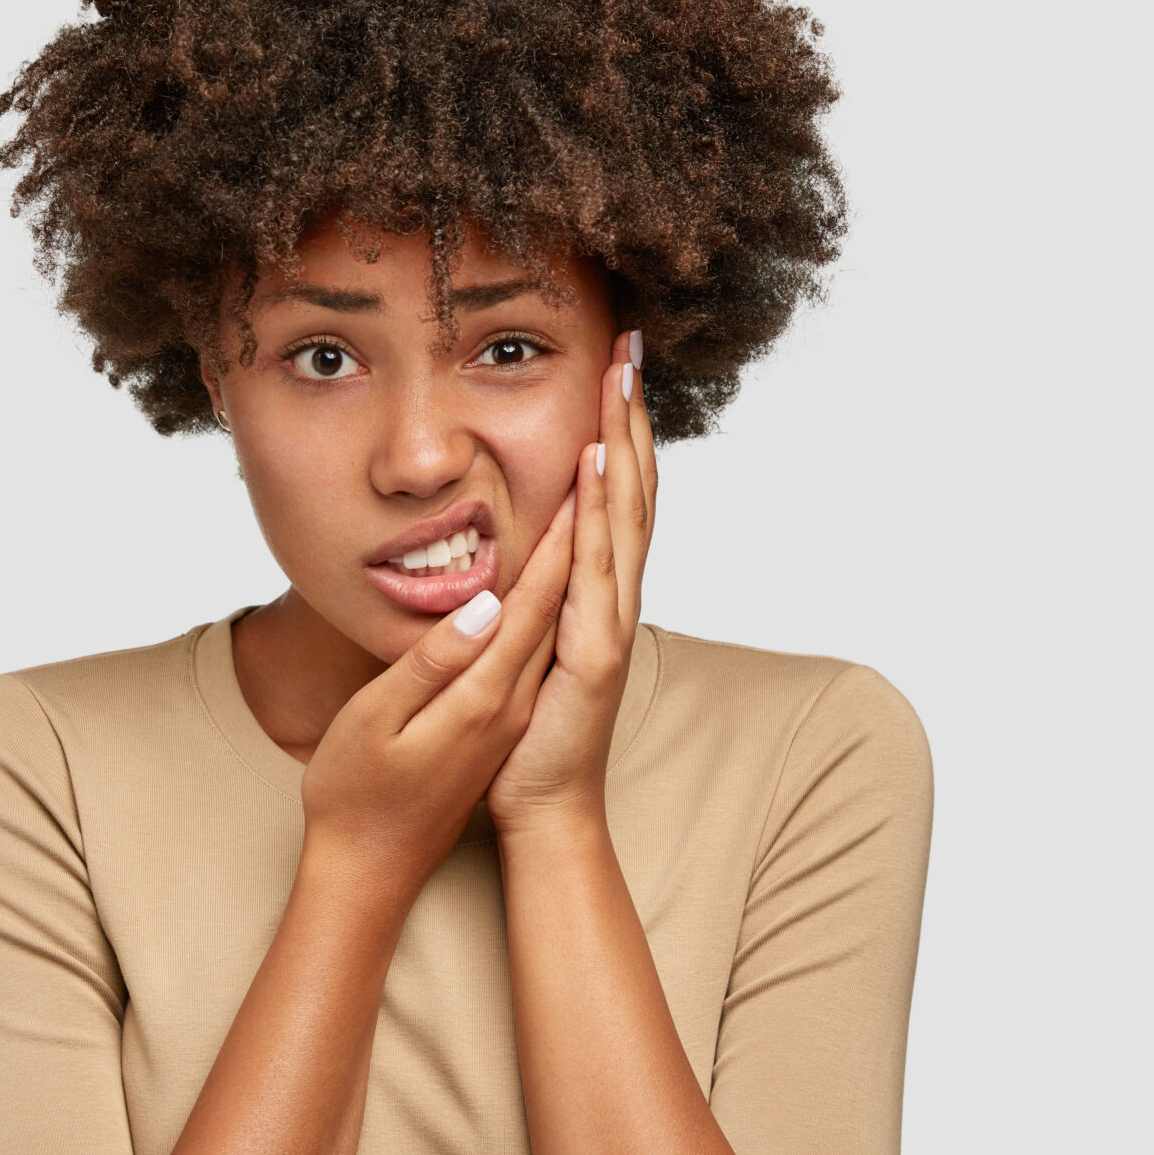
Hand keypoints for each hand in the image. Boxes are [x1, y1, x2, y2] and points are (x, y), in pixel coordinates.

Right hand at [300, 492, 577, 900]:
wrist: (373, 871)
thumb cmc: (356, 796)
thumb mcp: (379, 728)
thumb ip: (433, 664)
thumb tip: (483, 608)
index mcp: (486, 696)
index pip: (537, 599)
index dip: (563, 533)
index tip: (587, 470)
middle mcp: (512, 700)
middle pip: (565, 599)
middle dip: (589, 526)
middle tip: (610, 456)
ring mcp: (509, 710)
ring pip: (559, 617)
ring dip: (581, 551)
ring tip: (598, 490)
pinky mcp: (499, 718)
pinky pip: (541, 640)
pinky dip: (557, 591)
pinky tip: (560, 565)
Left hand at [487, 332, 654, 830]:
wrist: (544, 807)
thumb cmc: (531, 732)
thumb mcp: (529, 641)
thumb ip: (534, 594)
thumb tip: (520, 545)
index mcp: (600, 592)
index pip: (618, 496)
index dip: (621, 432)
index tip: (616, 368)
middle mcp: (616, 598)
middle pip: (633, 490)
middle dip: (631, 417)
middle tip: (630, 347)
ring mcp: (611, 623)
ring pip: (625, 517)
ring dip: (623, 445)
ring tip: (620, 381)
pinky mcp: (594, 653)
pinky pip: (596, 571)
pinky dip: (599, 515)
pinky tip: (595, 466)